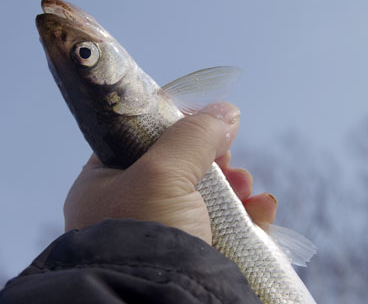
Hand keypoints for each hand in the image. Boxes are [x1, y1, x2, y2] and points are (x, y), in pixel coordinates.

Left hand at [64, 102, 276, 243]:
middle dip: (212, 161)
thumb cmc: (145, 233)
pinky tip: (261, 209)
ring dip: (233, 188)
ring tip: (245, 186)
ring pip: (205, 198)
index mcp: (105, 184)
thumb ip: (192, 135)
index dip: (174, 128)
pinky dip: (247, 216)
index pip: (140, 141)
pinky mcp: (193, 255)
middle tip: (226, 159)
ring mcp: (163, 234)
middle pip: (179, 169)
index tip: (203, 123)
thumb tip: (225, 111)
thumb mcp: (163, 172)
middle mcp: (131, 208)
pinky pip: (225, 228)